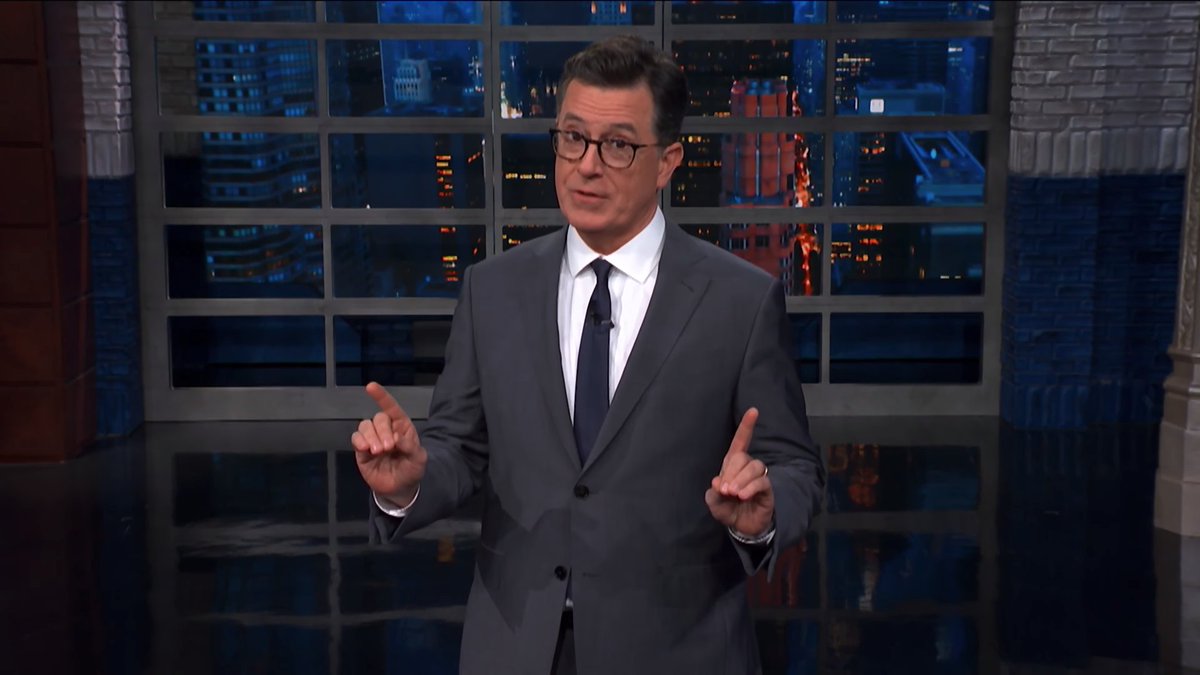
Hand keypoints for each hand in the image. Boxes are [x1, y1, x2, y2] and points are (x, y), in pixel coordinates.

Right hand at [351, 382, 426, 506]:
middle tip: (388, 447)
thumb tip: (396, 438)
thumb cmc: (412, 469)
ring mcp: (373, 439)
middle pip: (378, 418)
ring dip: (371, 436)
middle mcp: (386, 429)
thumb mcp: (419, 459)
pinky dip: (359, 441)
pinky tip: (366, 450)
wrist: (400, 489)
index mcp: (402, 427)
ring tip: (378, 451)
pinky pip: (356, 439)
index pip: (391, 407)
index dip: (381, 397)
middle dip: (382, 430)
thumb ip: (410, 447)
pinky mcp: (361, 451)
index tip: (370, 387)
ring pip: (365, 426)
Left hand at [705, 408, 773, 538]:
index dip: (746, 427)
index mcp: (733, 465)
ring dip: (740, 479)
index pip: (740, 442)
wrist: (742, 527)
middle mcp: (747, 468)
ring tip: (733, 494)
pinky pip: (762, 481)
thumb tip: (718, 483)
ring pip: (754, 467)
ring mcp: (759, 478)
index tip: (754, 411)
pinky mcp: (767, 490)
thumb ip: (713, 493)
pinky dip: (750, 487)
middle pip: (742, 457)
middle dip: (731, 472)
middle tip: (725, 490)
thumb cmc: (728, 510)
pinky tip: (743, 496)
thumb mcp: (715, 502)